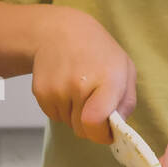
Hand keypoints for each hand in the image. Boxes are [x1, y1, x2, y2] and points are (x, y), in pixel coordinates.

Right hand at [30, 8, 135, 145]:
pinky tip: (66, 88)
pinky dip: (62, 109)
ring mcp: (57, 89)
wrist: (60, 32)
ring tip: (80, 89)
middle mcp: (79, 85)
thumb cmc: (98, 51)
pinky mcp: (40, 92)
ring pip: (68, 124)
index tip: (107, 132)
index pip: (95, 122)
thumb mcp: (125, 69)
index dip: (101, 134)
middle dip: (91, 126)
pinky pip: (54, 116)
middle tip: (95, 105)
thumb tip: (118, 128)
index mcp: (106, 80)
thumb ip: (126, 101)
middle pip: (83, 129)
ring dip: (76, 115)